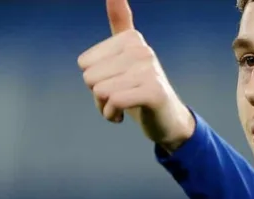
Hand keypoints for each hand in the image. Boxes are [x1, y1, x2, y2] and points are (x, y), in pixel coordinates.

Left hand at [78, 0, 195, 150]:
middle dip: (98, 96)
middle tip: (119, 99)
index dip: (94, 80)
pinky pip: (114, 101)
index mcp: (132, 39)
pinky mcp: (153, 92)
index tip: (115, 84)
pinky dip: (112, 114)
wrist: (168, 121)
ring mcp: (149, 70)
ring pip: (100, 91)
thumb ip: (121, 21)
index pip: (85, 64)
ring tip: (122, 108)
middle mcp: (142, 50)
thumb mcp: (128, 54)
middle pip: (90, 77)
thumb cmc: (141, 89)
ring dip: (105, 107)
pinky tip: (122, 116)